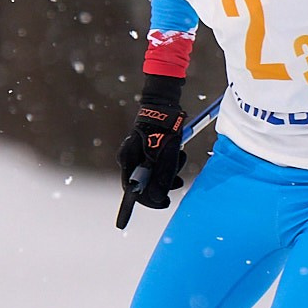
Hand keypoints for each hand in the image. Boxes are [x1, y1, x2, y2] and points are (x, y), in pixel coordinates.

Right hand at [117, 76, 188, 210]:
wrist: (164, 102)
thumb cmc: (164, 128)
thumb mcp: (167, 155)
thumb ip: (162, 178)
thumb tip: (158, 199)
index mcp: (128, 160)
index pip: (133, 190)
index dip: (148, 202)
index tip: (164, 205)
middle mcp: (129, 158)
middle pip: (145, 182)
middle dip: (164, 183)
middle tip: (178, 182)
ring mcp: (137, 152)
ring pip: (153, 172)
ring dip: (169, 171)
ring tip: (180, 159)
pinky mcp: (146, 146)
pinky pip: (156, 162)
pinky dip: (168, 162)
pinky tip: (177, 152)